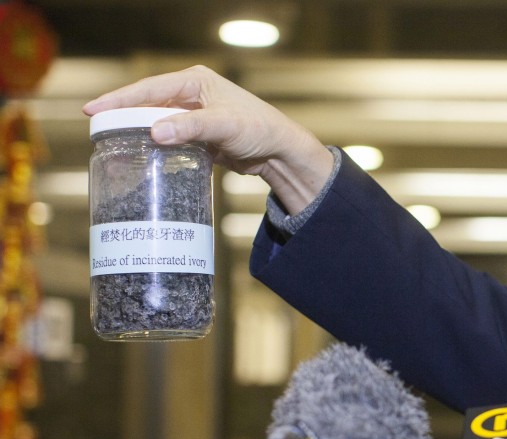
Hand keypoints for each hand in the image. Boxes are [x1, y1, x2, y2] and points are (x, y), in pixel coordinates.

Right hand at [83, 65, 334, 214]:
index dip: (121, 99)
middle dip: (123, 115)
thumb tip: (154, 131)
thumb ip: (190, 127)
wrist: (279, 152)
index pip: (150, 88)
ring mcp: (194, 115)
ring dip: (138, 132)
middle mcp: (192, 94)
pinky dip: (156, 146)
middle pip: (149, 104)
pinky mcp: (198, 135)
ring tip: (112, 143)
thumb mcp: (224, 125)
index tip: (94, 109)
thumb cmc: (259, 129)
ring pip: (157, 122)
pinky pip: (170, 138)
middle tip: (97, 129)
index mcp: (195, 81)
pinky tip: (141, 156)